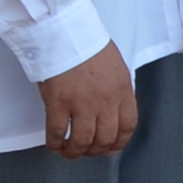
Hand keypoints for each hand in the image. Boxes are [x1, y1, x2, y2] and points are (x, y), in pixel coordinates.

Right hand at [37, 42, 136, 156]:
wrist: (64, 31)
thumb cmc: (87, 44)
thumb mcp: (115, 67)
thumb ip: (116, 90)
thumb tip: (112, 111)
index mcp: (122, 90)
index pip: (127, 126)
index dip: (119, 143)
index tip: (111, 148)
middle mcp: (105, 101)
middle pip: (105, 138)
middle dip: (95, 150)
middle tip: (86, 150)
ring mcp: (82, 103)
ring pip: (82, 141)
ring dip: (75, 151)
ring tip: (68, 151)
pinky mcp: (58, 103)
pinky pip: (58, 133)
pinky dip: (56, 143)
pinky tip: (54, 144)